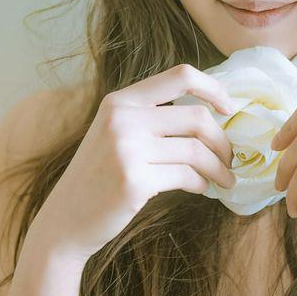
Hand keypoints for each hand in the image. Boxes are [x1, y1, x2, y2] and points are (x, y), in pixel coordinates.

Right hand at [32, 65, 236, 261]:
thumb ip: (152, 117)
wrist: (66, 219)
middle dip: (222, 141)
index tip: (229, 109)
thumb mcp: (116, 133)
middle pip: (197, 117)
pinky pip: (187, 176)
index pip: (180, 76)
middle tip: (230, 159)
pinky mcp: (134, 181)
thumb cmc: (100, 176)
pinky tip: (202, 188)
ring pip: (196, 151)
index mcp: (121, 101)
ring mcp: (127, 149)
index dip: (213, 88)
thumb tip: (212, 115)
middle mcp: (123, 119)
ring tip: (225, 179)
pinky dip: (202, 184)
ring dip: (219, 167)